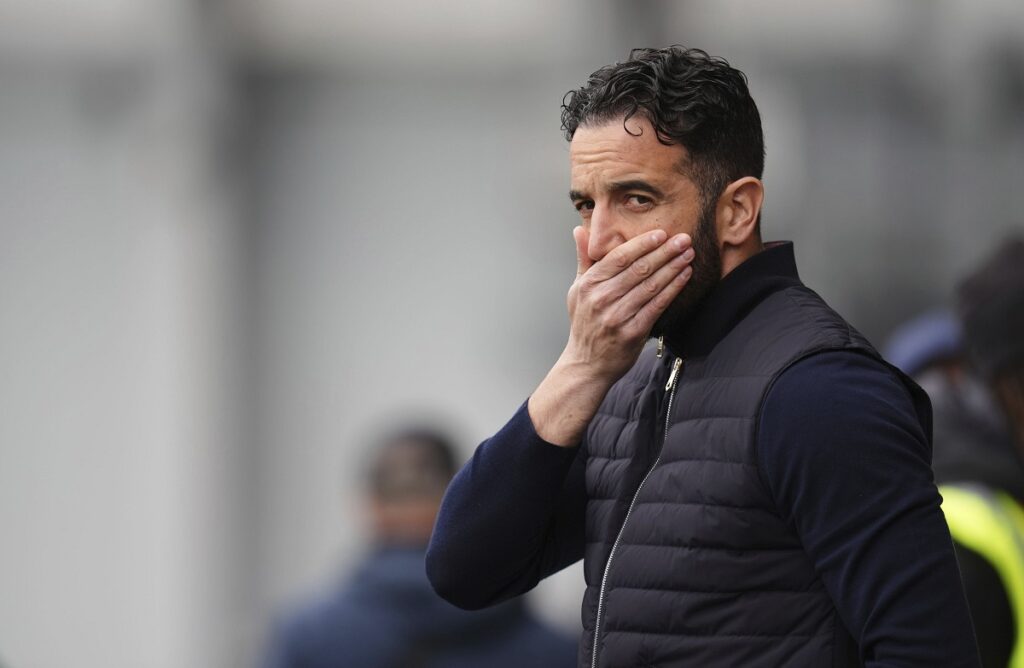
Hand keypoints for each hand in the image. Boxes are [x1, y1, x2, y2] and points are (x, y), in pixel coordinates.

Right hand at [564, 226, 692, 381]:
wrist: (586, 364)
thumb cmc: (585, 323)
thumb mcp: (577, 289)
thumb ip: (584, 259)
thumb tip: (579, 229)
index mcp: (589, 284)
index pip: (619, 258)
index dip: (642, 244)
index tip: (662, 234)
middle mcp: (601, 299)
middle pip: (639, 269)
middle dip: (664, 252)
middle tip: (684, 239)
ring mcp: (617, 316)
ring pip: (651, 285)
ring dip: (673, 268)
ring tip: (688, 254)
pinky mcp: (632, 332)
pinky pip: (657, 305)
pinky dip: (673, 289)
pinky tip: (684, 276)